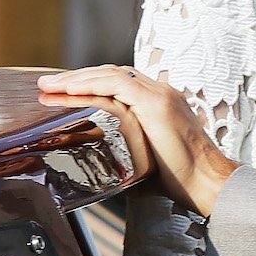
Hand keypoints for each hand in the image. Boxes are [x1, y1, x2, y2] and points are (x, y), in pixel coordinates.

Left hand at [37, 66, 237, 216]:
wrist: (206, 182)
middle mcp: (160, 92)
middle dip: (77, 77)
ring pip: (110, 75)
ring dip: (76, 78)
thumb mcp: (146, 160)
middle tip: (48, 84)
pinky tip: (69, 89)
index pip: (118, 83)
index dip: (90, 84)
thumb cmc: (179, 180)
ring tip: (49, 85)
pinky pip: (116, 85)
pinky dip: (90, 84)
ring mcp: (159, 95)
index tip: (64, 91)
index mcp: (158, 103)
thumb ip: (126, 154)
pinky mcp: (156, 103)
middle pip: (111, 74)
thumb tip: (100, 170)